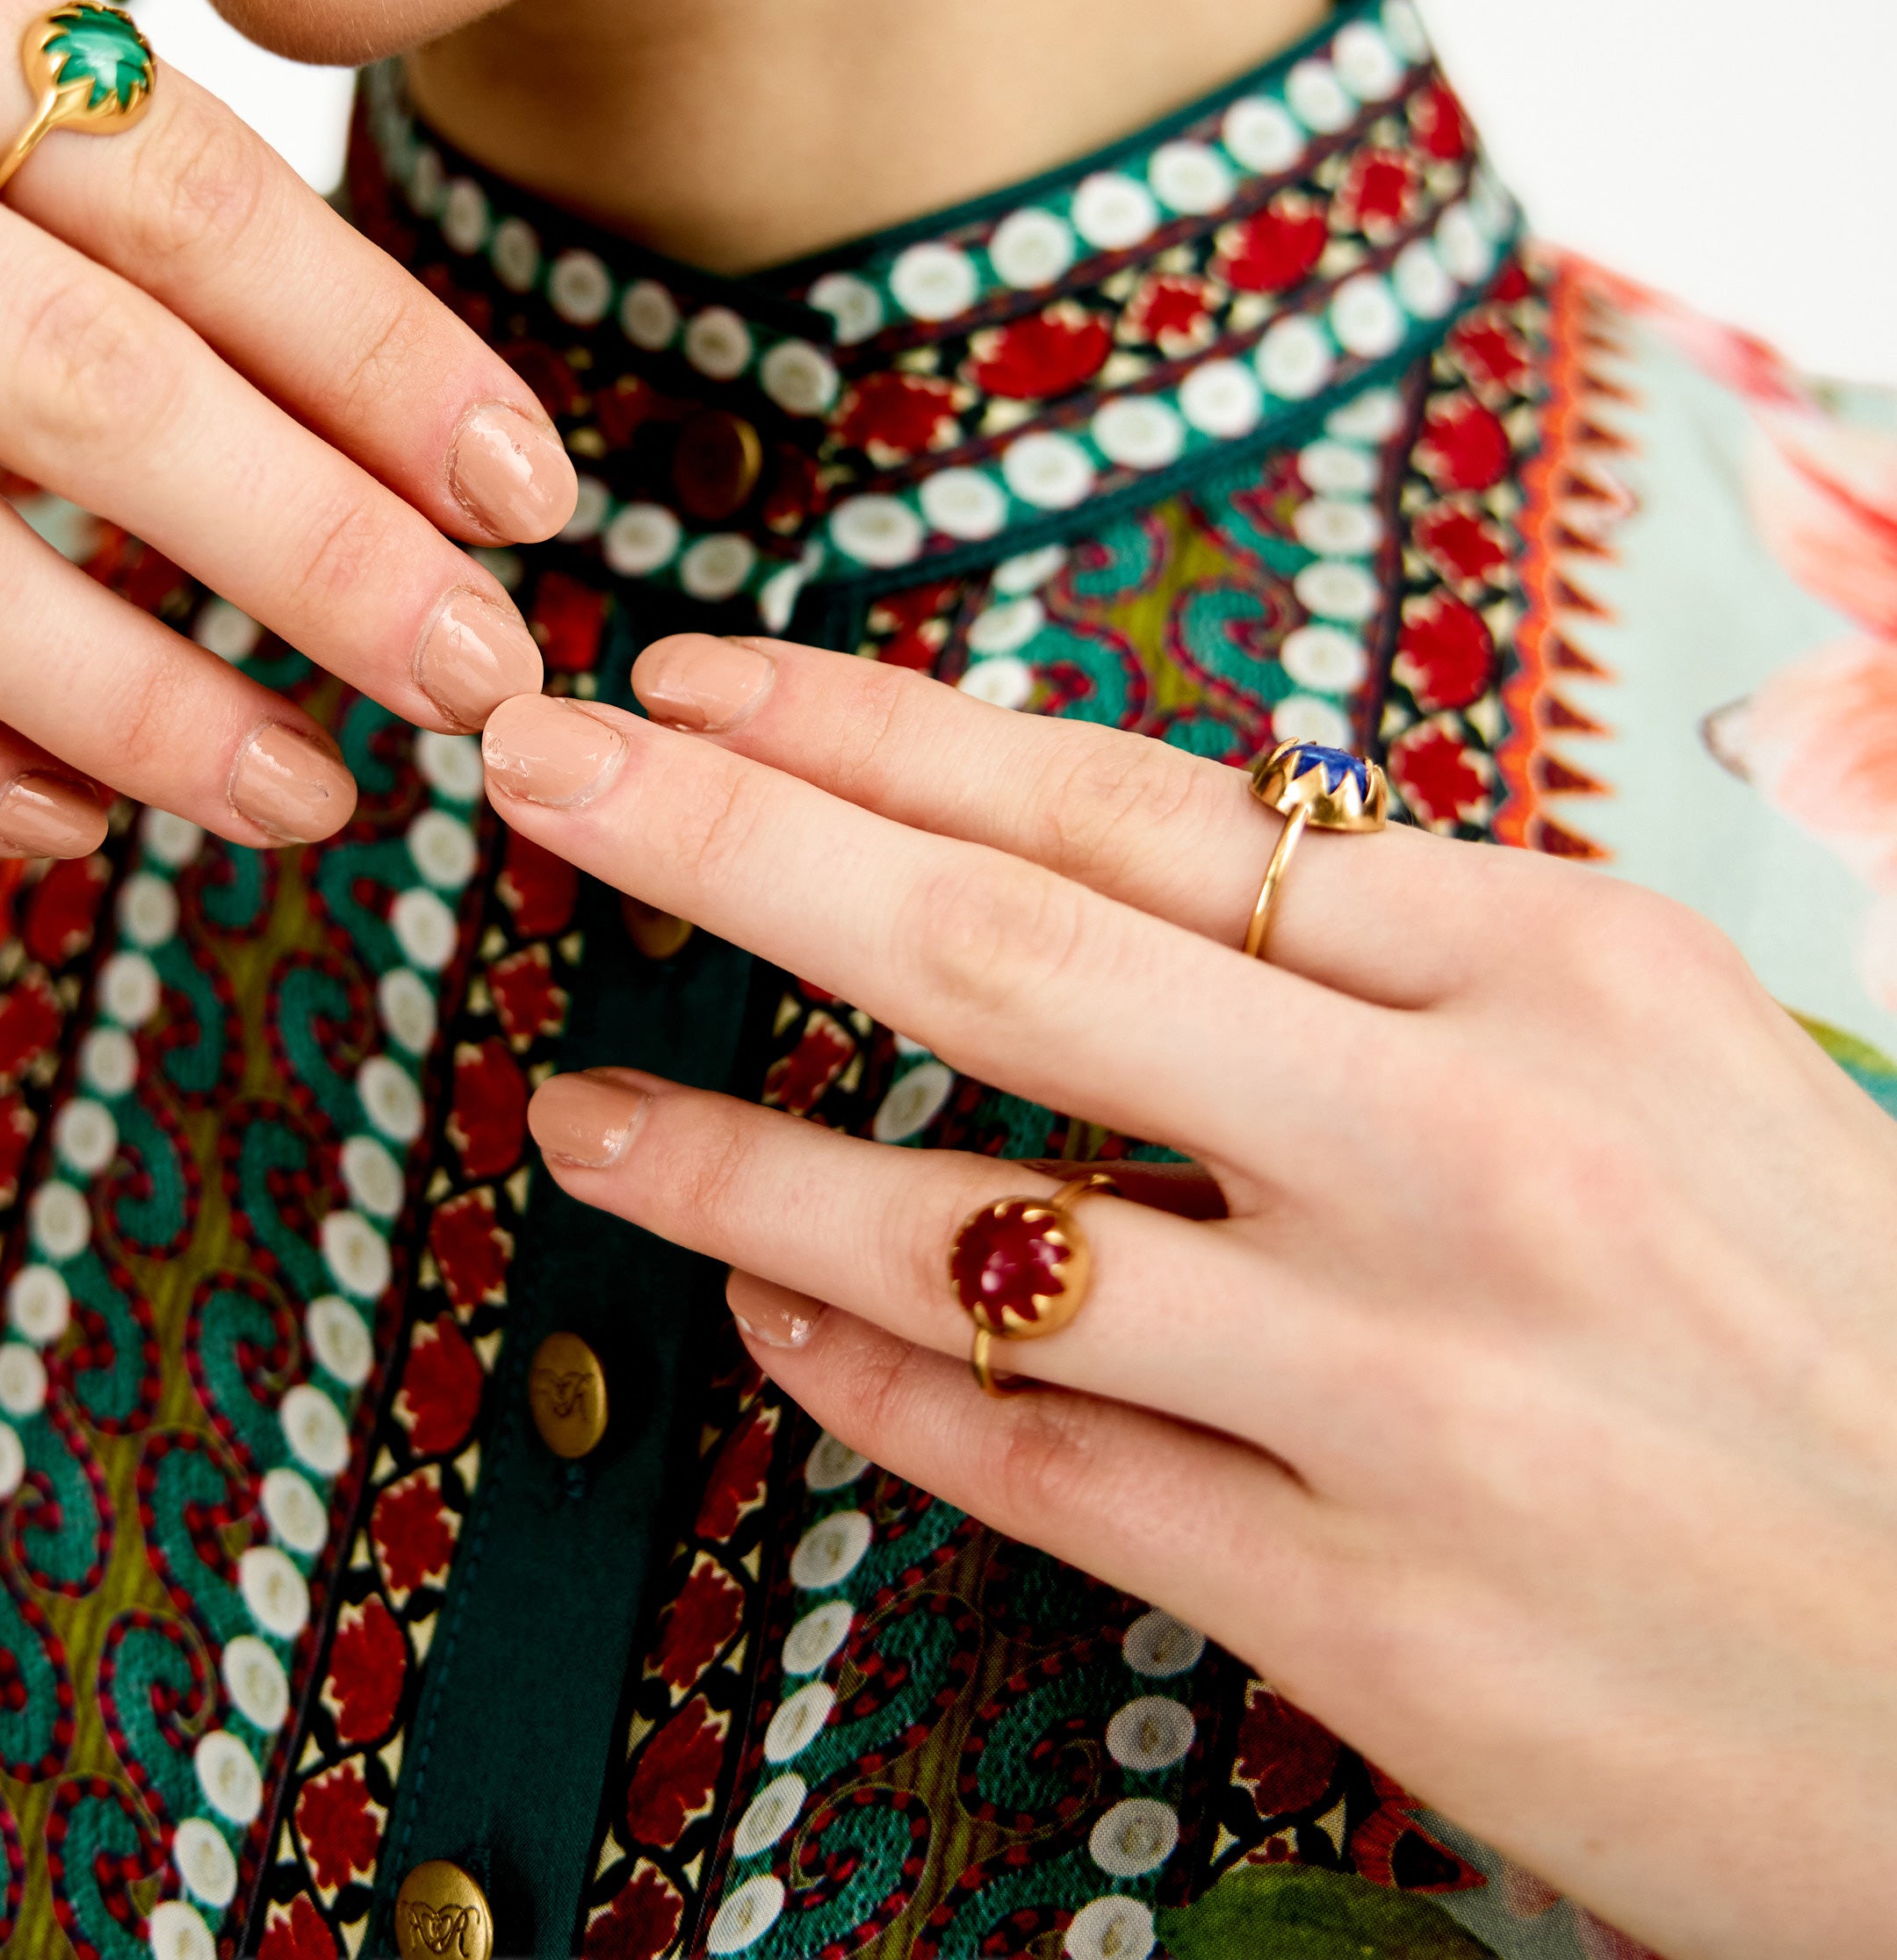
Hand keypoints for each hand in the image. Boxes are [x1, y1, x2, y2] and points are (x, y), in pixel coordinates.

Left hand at [483, 635, 1896, 1959]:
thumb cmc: (1844, 1331)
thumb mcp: (1669, 1060)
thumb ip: (1402, 968)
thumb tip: (1112, 876)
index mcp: (1546, 970)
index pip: (1134, 808)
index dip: (877, 734)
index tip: (690, 681)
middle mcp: (1466, 1151)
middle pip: (1010, 956)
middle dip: (734, 844)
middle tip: (533, 769)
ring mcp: (1407, 1391)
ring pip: (976, 1235)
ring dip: (734, 1163)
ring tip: (571, 1114)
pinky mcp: (1375, 1617)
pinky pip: (1046, 1464)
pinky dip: (873, 1376)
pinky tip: (763, 1315)